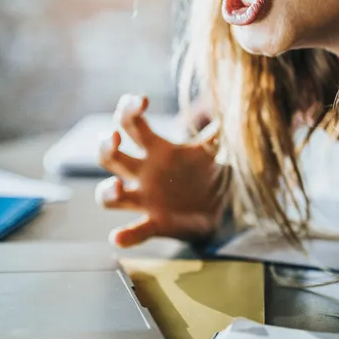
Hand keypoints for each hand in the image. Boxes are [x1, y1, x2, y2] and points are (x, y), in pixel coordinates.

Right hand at [95, 94, 226, 246]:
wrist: (220, 210)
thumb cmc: (207, 174)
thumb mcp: (213, 150)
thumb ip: (218, 129)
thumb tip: (234, 102)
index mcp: (156, 150)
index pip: (131, 125)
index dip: (128, 109)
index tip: (142, 101)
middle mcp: (143, 173)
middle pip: (109, 157)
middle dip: (104, 146)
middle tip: (113, 138)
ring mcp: (144, 200)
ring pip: (109, 196)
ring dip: (107, 192)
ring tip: (118, 187)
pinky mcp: (154, 224)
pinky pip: (135, 231)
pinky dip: (125, 236)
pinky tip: (118, 237)